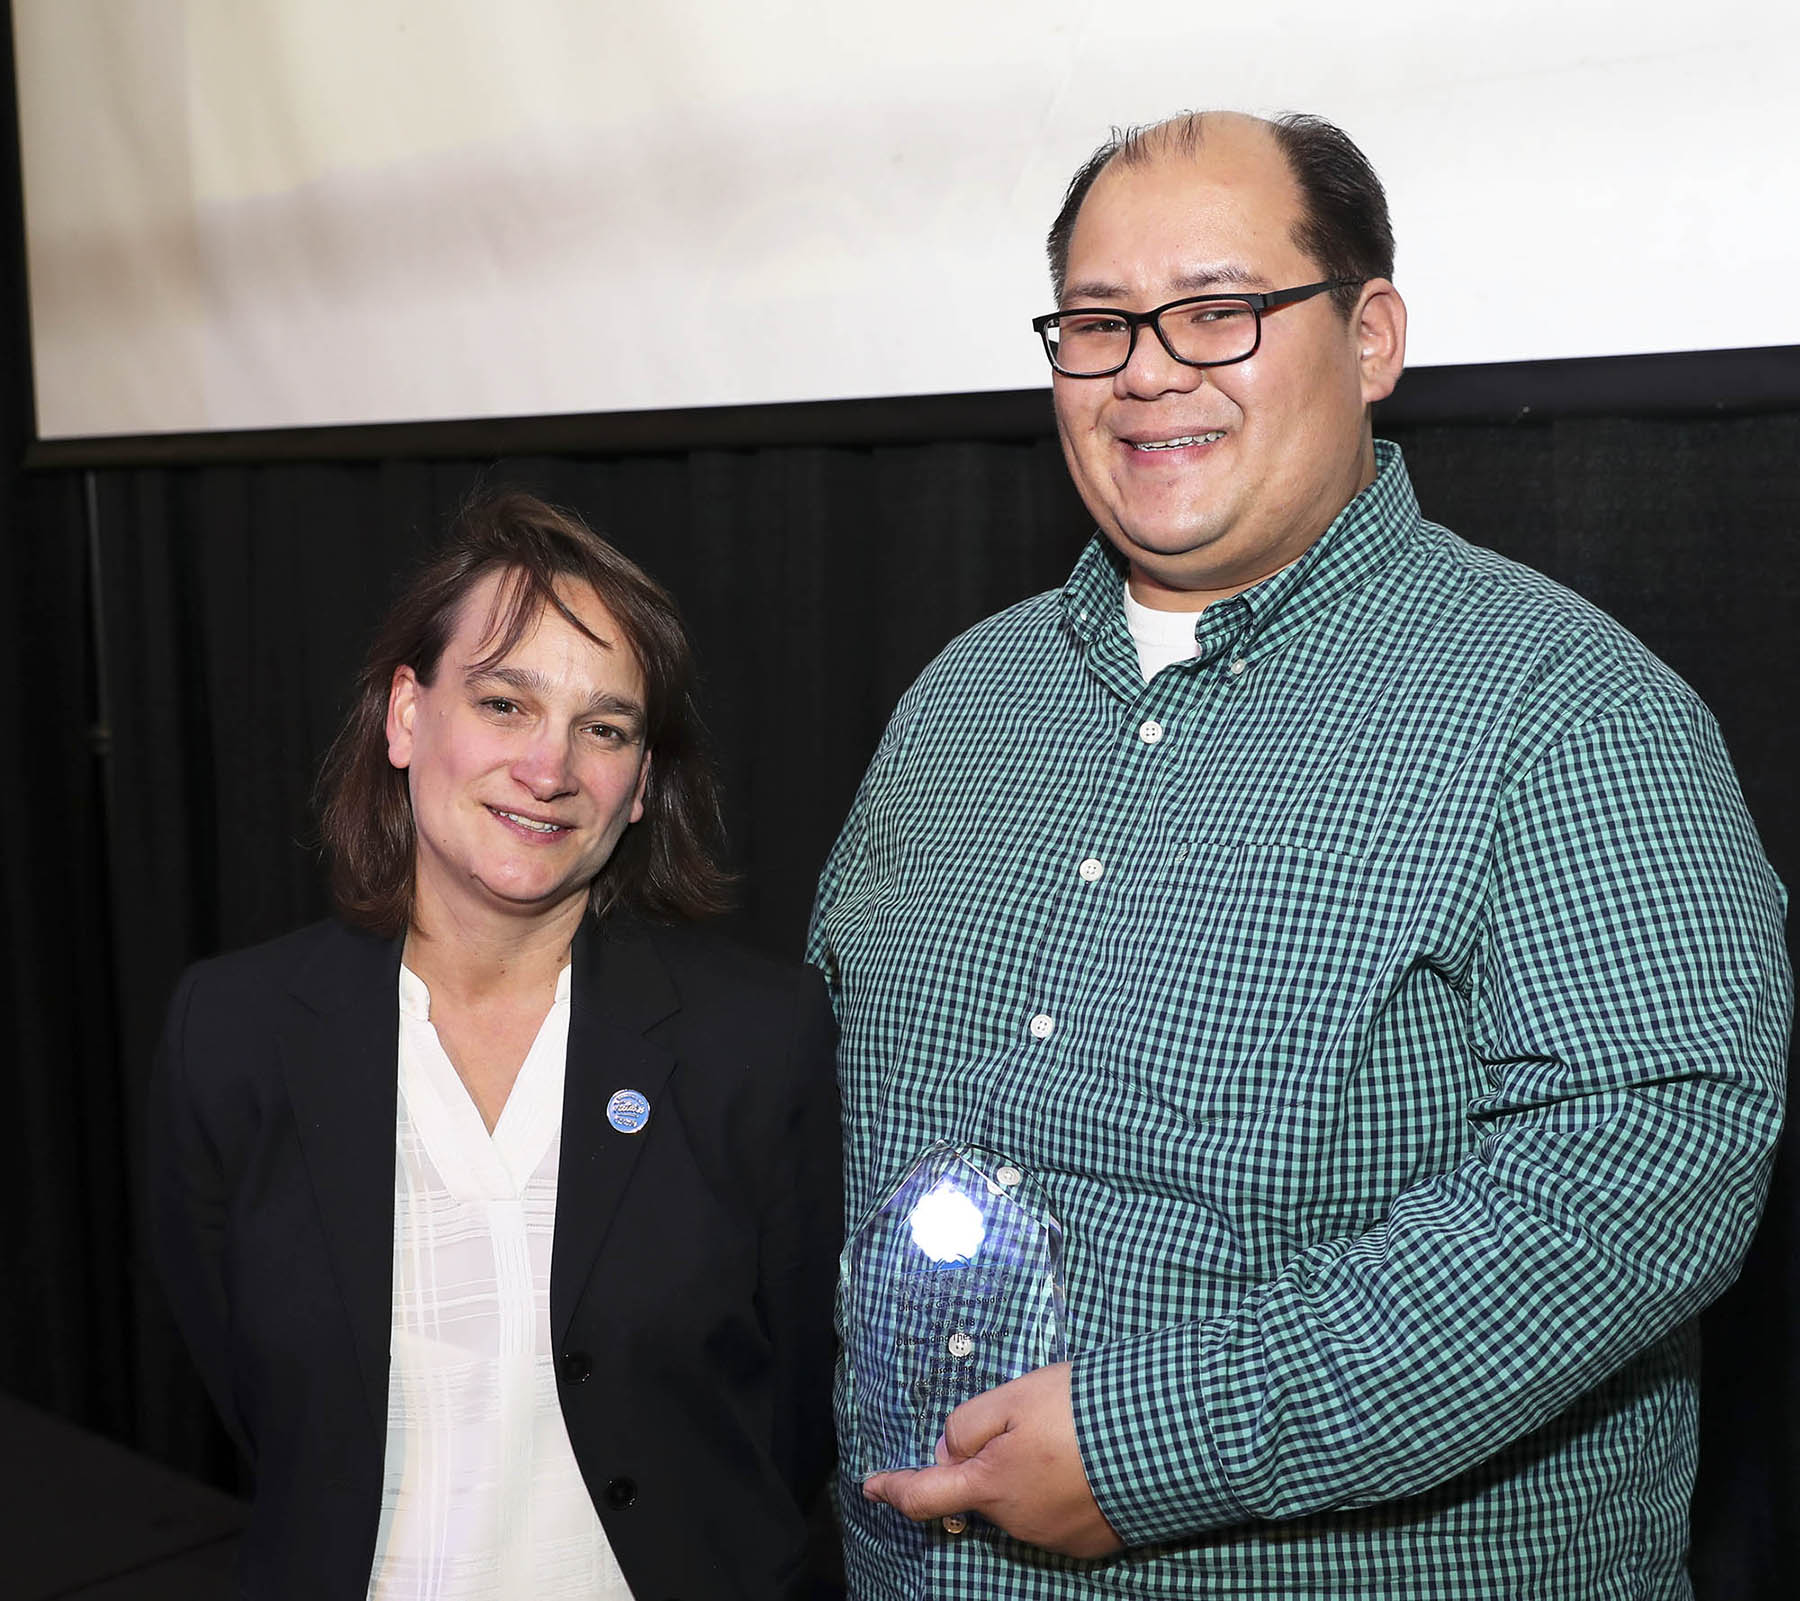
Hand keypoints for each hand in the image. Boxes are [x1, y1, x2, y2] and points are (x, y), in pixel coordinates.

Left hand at [862, 1362, 1124, 1558]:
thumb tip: (949, 1453)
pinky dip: (1061, 1489)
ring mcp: (1054, 1538)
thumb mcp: (1012, 1398)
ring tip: (1070, 1435)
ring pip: (1021, 1500)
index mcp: (990, 1486)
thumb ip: (967, 1425)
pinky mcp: (1088, 1542)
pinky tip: (1088, 1462)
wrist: (1161, 1441)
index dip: (894, 1488)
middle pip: (983, 1491)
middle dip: (990, 1461)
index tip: (871, 1486)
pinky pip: (1057, 1512)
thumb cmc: (1080, 1413)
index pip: (924, 1494)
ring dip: (1030, 1473)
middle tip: (1029, 1419)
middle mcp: (1016, 1522)